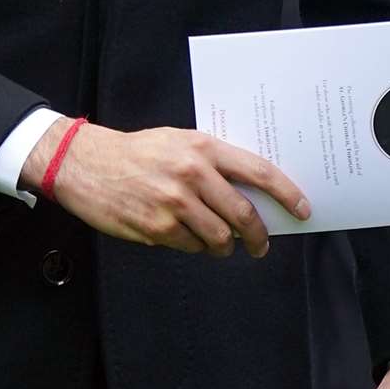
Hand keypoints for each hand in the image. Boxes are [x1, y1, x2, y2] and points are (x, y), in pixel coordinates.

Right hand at [20, 118, 310, 257]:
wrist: (86, 163)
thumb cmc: (138, 151)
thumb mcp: (179, 141)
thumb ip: (213, 161)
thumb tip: (252, 190)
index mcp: (202, 148)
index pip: (258, 172)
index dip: (286, 193)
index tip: (303, 209)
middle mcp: (192, 174)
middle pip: (243, 214)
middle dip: (258, 235)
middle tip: (260, 244)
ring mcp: (174, 203)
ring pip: (220, 238)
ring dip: (225, 246)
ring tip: (219, 242)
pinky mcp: (156, 228)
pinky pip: (191, 247)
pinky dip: (195, 246)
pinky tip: (185, 236)